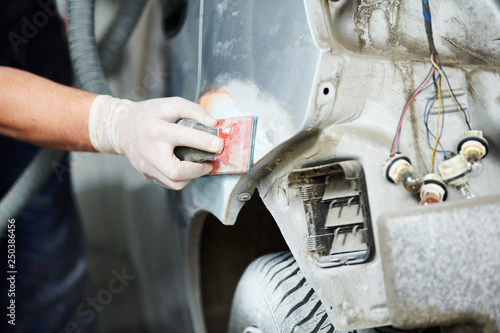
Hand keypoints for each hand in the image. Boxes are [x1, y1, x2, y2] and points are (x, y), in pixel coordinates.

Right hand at [88, 95, 223, 189]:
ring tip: (200, 166)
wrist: (122, 128)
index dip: (206, 142)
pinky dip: (182, 179)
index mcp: (158, 130)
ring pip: (174, 182)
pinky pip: (169, 183)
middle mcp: (151, 151)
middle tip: (210, 163)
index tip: (219, 145)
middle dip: (198, 170)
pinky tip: (187, 168)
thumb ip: (195, 111)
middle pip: (176, 170)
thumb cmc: (150, 114)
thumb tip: (214, 125)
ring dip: (192, 176)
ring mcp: (147, 166)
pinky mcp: (147, 175)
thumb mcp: (172, 104)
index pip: (185, 137)